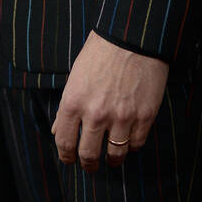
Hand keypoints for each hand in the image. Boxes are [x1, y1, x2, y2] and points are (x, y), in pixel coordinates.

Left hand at [51, 30, 168, 169]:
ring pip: (115, 155)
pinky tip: (128, 141)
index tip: (69, 159)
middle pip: (89, 155)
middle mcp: (96, 113)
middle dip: (88, 164)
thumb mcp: (76, 75)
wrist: (132, 35)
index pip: (64, 142)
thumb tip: (58, 130)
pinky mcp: (144, 116)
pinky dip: (131, 146)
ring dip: (112, 160)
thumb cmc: (100, 51)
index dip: (66, 156)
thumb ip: (66, 106)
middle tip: (90, 165)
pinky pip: (136, 144)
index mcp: (73, 101)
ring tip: (112, 159)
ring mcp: (122, 117)